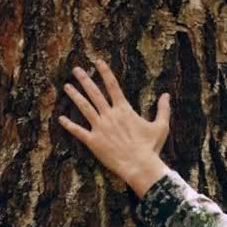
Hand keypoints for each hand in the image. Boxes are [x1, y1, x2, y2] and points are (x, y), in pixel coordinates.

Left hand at [59, 59, 171, 197]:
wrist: (139, 165)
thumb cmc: (151, 147)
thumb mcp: (161, 126)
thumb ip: (163, 109)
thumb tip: (166, 94)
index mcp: (124, 110)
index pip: (113, 86)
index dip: (105, 72)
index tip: (97, 62)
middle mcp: (110, 115)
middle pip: (94, 93)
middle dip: (84, 80)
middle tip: (76, 69)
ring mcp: (100, 128)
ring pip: (84, 108)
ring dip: (75, 96)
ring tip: (66, 86)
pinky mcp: (93, 141)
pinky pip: (78, 131)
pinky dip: (69, 125)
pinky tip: (60, 119)